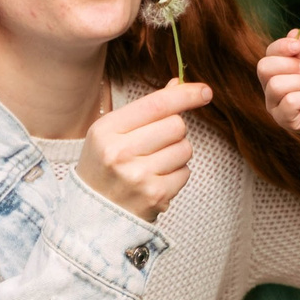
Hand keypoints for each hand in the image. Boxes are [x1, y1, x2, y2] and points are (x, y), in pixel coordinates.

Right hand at [77, 79, 212, 220]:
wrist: (93, 214)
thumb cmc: (105, 166)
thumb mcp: (113, 132)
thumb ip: (146, 108)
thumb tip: (178, 84)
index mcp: (106, 130)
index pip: (156, 104)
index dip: (186, 95)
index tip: (205, 91)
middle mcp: (119, 153)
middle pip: (176, 125)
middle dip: (174, 131)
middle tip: (156, 143)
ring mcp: (138, 176)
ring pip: (185, 149)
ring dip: (177, 153)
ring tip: (153, 164)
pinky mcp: (155, 196)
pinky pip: (186, 173)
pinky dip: (176, 175)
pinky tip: (156, 180)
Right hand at [256, 31, 299, 166]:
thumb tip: (293, 33)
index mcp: (277, 69)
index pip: (268, 53)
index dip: (282, 47)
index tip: (297, 48)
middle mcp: (270, 85)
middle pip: (264, 67)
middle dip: (290, 65)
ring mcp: (274, 104)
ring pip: (276, 85)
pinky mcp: (283, 119)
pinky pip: (288, 102)